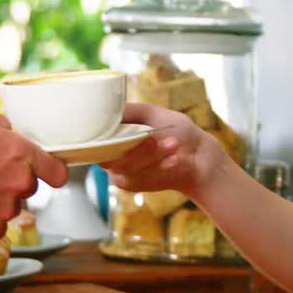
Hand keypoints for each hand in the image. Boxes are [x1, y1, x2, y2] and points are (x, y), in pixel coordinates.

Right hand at [100, 104, 224, 197]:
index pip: (96, 137)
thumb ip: (129, 111)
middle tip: (154, 138)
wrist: (195, 154)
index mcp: (112, 133)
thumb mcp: (153, 113)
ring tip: (174, 144)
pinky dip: (158, 168)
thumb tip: (108, 108)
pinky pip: (139, 178)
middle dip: (136, 147)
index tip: (130, 131)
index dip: (107, 136)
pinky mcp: (132, 184)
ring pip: (126, 166)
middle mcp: (110, 152)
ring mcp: (119, 170)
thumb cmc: (175, 130)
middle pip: (110, 154)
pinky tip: (174, 159)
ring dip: (152, 156)